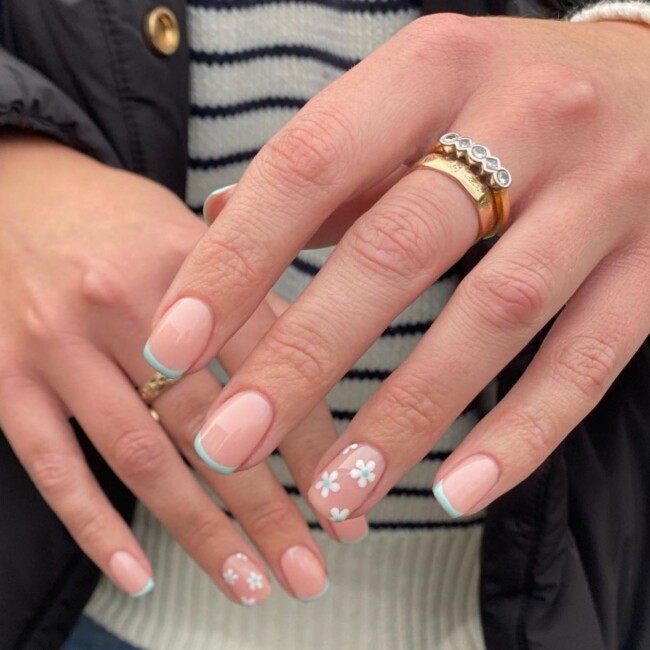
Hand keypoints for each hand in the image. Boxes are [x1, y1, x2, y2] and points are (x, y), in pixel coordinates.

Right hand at [0, 135, 364, 604]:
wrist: (18, 192)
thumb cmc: (121, 220)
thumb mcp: (192, 233)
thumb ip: (252, 297)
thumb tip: (316, 371)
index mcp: (183, 262)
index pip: (266, 365)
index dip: (312, 442)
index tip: (347, 502)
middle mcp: (119, 305)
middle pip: (207, 425)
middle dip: (265, 508)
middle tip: (309, 571)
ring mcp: (56, 347)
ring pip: (138, 458)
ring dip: (200, 531)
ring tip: (249, 583)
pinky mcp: (6, 379)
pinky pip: (51, 467)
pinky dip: (94, 528)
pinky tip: (139, 576)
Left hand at [145, 16, 649, 522]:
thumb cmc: (507, 97)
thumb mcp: (415, 98)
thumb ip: (329, 166)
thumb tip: (223, 221)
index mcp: (436, 67)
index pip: (311, 164)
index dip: (236, 259)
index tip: (173, 344)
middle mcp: (524, 120)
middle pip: (395, 251)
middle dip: (305, 357)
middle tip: (229, 440)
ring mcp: (602, 194)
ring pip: (492, 318)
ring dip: (405, 415)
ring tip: (333, 492)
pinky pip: (587, 363)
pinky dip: (520, 434)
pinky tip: (455, 490)